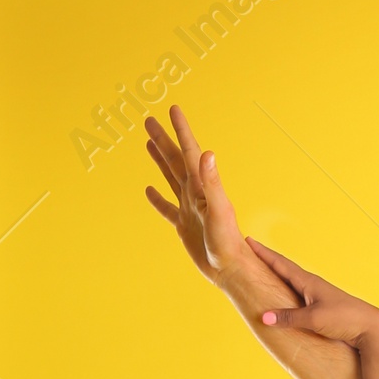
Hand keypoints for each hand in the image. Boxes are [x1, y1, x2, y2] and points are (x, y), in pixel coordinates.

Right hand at [143, 106, 256, 286]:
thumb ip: (212, 181)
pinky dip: (157, 200)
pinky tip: (149, 191)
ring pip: (170, 178)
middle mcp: (194, 194)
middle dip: (163, 140)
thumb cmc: (228, 241)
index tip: (173, 109)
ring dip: (160, 160)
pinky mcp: (183, 226)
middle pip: (174, 161)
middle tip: (149, 120)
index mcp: (202, 186)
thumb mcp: (219, 209)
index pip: (189, 151)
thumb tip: (207, 152)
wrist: (230, 269)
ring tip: (149, 143)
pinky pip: (167, 209)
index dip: (181, 130)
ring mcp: (188, 209)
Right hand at [244, 242, 378, 348]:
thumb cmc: (344, 319)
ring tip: (264, 270)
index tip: (248, 241)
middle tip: (252, 251)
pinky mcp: (323, 307)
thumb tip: (262, 317)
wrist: (370, 328)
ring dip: (278, 274)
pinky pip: (299, 294)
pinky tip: (286, 295)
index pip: (281, 263)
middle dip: (267, 260)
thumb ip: (288, 318)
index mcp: (308, 282)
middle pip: (285, 269)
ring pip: (293, 281)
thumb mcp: (314, 319)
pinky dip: (288, 290)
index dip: (264, 253)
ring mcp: (318, 295)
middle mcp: (313, 285)